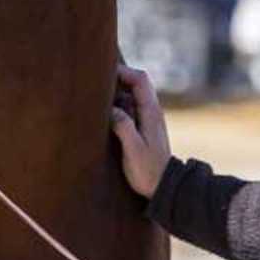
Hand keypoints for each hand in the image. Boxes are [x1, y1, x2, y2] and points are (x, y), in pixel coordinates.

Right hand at [110, 62, 171, 197]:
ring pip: (132, 95)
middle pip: (136, 83)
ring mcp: (147, 118)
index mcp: (151, 112)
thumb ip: (124, 127)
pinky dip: (118, 106)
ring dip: (116, 94)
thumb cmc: (149, 171)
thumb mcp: (134, 150)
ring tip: (97, 100)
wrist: (163, 188)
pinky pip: (130, 108)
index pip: (140, 79)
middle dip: (117, 79)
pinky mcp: (143, 127)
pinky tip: (105, 115)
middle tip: (96, 84)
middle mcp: (151, 111)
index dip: (123, 71)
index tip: (104, 72)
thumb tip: (111, 109)